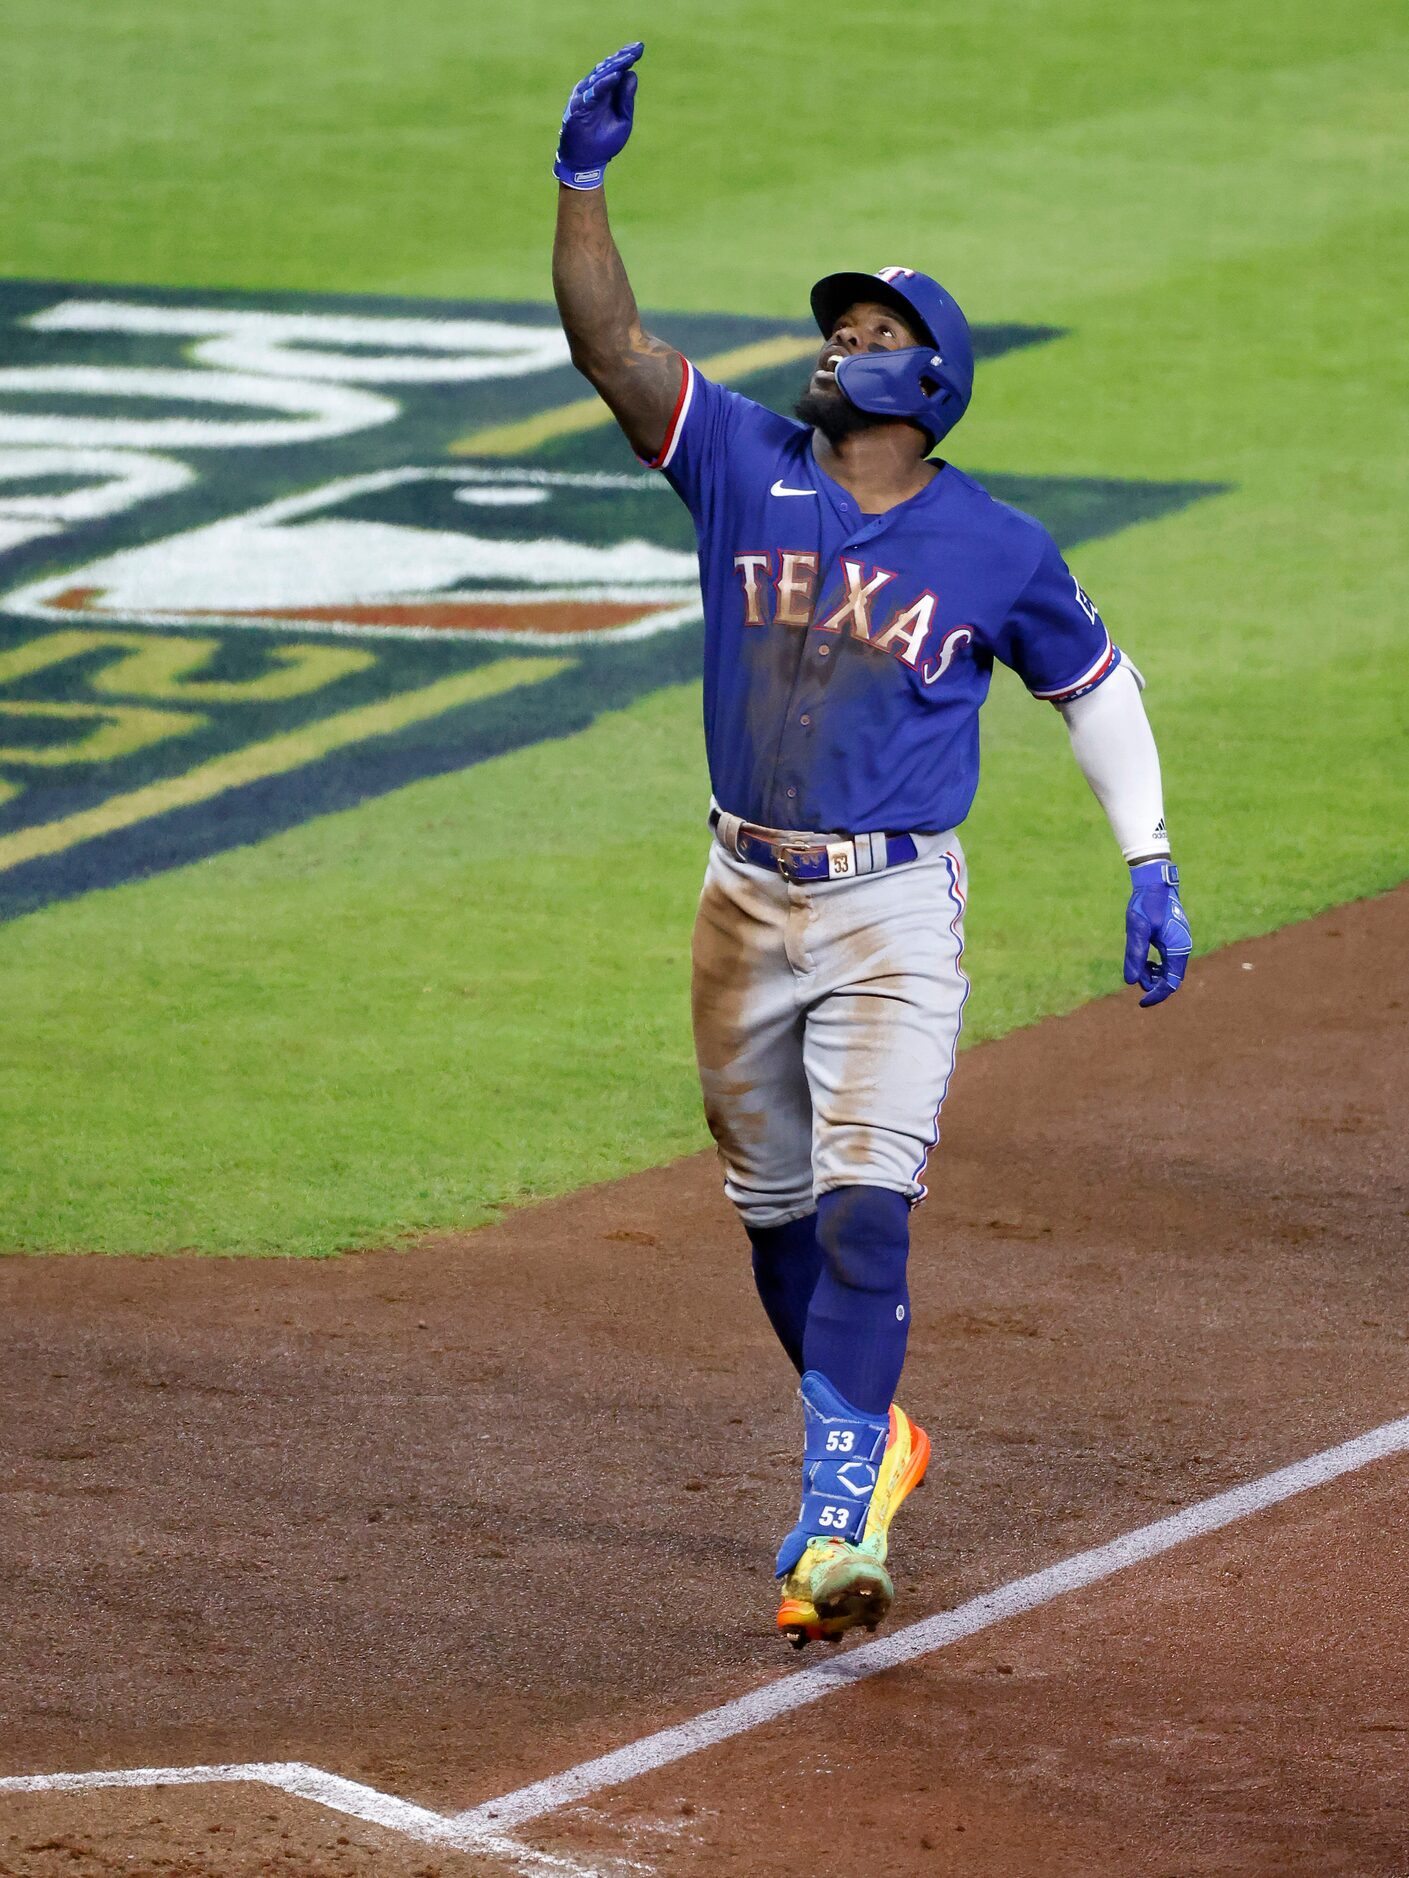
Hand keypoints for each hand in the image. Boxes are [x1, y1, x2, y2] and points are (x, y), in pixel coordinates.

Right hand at [553, 44, 643, 189]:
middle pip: (608, 68)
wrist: (587, 163)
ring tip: (628, 57)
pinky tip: (615, 76)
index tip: (639, 47)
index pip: (616, 69)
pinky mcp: (578, 108)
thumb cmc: (604, 143)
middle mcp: (594, 91)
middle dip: (623, 57)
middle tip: (637, 48)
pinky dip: (603, 85)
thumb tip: (632, 74)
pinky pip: (592, 94)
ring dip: (614, 66)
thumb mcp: (623, 120)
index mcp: (606, 93)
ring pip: (600, 77)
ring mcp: (584, 98)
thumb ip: (626, 99)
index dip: (627, 57)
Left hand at [1124, 860, 1191, 1007]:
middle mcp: (1182, 948)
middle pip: (1170, 978)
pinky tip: (1143, 959)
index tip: (1141, 1003)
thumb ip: (1135, 954)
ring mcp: (1179, 943)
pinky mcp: (1173, 938)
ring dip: (1153, 974)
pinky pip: (1166, 960)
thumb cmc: (1146, 903)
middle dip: (1152, 983)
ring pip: (1168, 970)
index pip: (1171, 983)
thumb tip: (1130, 981)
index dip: (1157, 995)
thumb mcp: (1137, 929)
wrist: (1155, 883)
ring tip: (1138, 965)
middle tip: (1134, 974)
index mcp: (1178, 948)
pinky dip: (1155, 965)